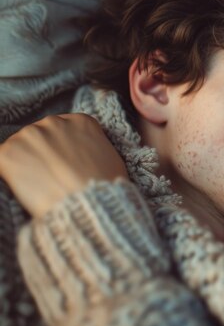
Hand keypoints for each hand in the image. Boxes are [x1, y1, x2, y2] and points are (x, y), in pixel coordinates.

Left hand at [0, 114, 127, 217]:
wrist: (91, 204)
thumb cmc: (106, 187)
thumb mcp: (111, 158)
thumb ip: (93, 147)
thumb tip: (84, 155)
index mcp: (80, 121)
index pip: (65, 131)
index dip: (64, 150)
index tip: (66, 165)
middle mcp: (53, 121)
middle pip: (40, 136)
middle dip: (43, 155)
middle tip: (51, 178)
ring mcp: (29, 135)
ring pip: (19, 149)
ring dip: (25, 165)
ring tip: (39, 187)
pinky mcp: (8, 153)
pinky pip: (2, 164)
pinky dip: (9, 176)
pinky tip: (24, 190)